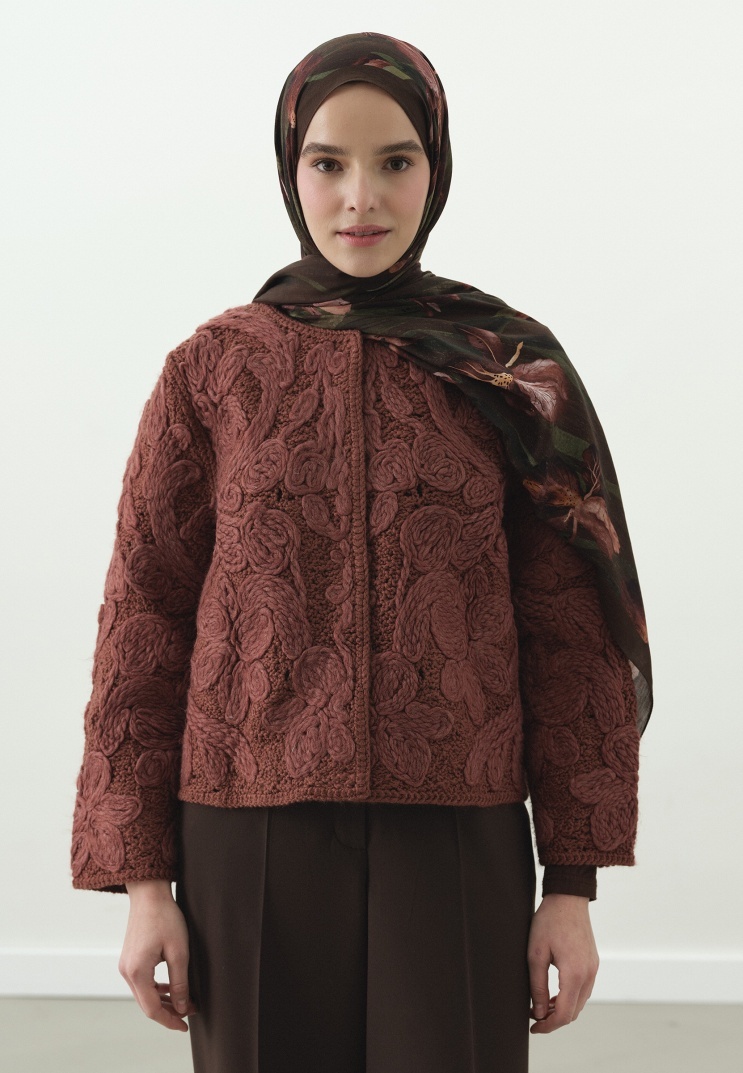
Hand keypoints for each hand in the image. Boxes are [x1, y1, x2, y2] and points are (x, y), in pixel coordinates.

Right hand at [118, 879, 197, 1031]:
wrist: (148, 894)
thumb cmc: (165, 917)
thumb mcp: (179, 951)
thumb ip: (180, 982)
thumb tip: (182, 1007)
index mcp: (137, 972)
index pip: (152, 1009)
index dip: (170, 1020)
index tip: (185, 1026)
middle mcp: (127, 972)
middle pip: (146, 1004)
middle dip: (169, 1012)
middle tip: (190, 1013)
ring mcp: (126, 966)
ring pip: (144, 994)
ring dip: (163, 1001)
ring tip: (184, 1001)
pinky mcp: (129, 959)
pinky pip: (142, 983)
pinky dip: (156, 989)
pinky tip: (171, 987)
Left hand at [527, 892, 598, 1033]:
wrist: (568, 897)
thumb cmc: (549, 921)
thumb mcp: (535, 953)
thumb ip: (537, 986)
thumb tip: (539, 1012)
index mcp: (575, 973)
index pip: (565, 1013)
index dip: (548, 1025)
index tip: (533, 1027)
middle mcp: (589, 974)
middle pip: (574, 1012)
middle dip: (554, 1019)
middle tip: (534, 1017)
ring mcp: (593, 968)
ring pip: (580, 1002)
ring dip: (563, 1009)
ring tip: (542, 1006)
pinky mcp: (593, 962)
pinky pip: (584, 989)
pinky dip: (570, 997)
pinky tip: (555, 994)